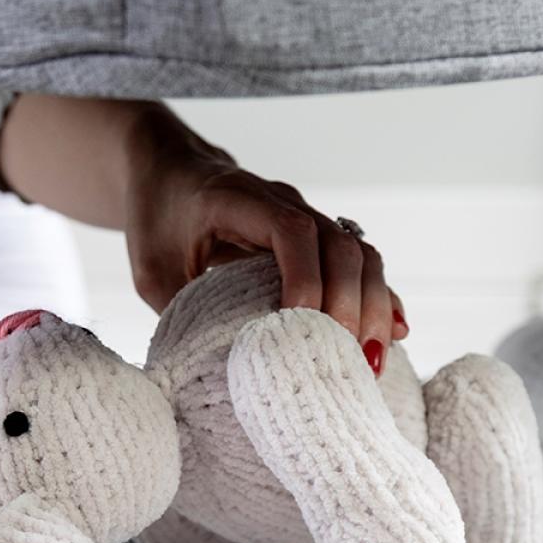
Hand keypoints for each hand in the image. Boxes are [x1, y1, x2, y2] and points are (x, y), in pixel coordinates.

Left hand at [0, 97, 408, 366]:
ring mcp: (310, 220)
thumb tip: (208, 367)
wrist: (170, 175)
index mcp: (239, 200)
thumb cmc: (156, 222)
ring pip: (361, 254)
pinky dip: (380, 300)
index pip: (290, 230)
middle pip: (341, 245)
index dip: (305, 277)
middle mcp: (285, 204)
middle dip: (350, 304)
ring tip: (371, 361)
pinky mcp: (320, 242)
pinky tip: (393, 336)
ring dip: (374, 306)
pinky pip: (363, 266)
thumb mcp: (150, 270)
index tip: (300, 323)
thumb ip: (179, 309)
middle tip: (346, 360)